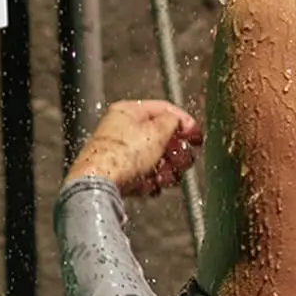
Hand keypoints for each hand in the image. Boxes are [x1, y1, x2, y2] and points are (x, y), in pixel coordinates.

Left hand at [65, 99, 203, 197]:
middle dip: (176, 152)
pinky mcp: (120, 174)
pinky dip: (152, 181)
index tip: (196, 135)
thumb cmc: (119, 156)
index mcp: (129, 111)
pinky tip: (151, 184)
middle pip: (162, 137)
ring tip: (165, 176)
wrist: (99, 185)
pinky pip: (145, 176)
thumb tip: (179, 121)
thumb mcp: (157, 131)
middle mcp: (122, 130)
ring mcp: (120, 153)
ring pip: (156, 159)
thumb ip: (173, 121)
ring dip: (166, 170)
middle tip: (181, 159)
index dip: (184, 122)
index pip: (164, 109)